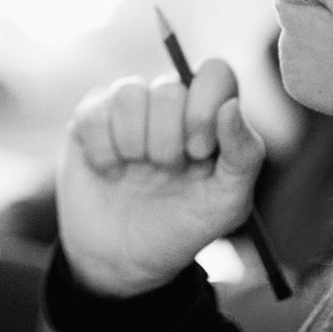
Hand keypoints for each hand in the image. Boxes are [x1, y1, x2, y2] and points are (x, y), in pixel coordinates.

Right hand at [57, 59, 263, 298]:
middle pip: (169, 87)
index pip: (214, 73)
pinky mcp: (88, 119)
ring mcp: (126, 109)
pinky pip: (93, 112)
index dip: (204, 106)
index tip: (199, 152)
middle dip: (168, 138)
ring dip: (134, 142)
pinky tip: (108, 171)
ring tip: (136, 171)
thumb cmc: (184, 226)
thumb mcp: (227, 203)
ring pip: (128, 92)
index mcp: (208, 116)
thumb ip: (243, 155)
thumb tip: (232, 106)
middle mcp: (168, 105)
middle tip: (166, 170)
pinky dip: (102, 150)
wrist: (125, 258)